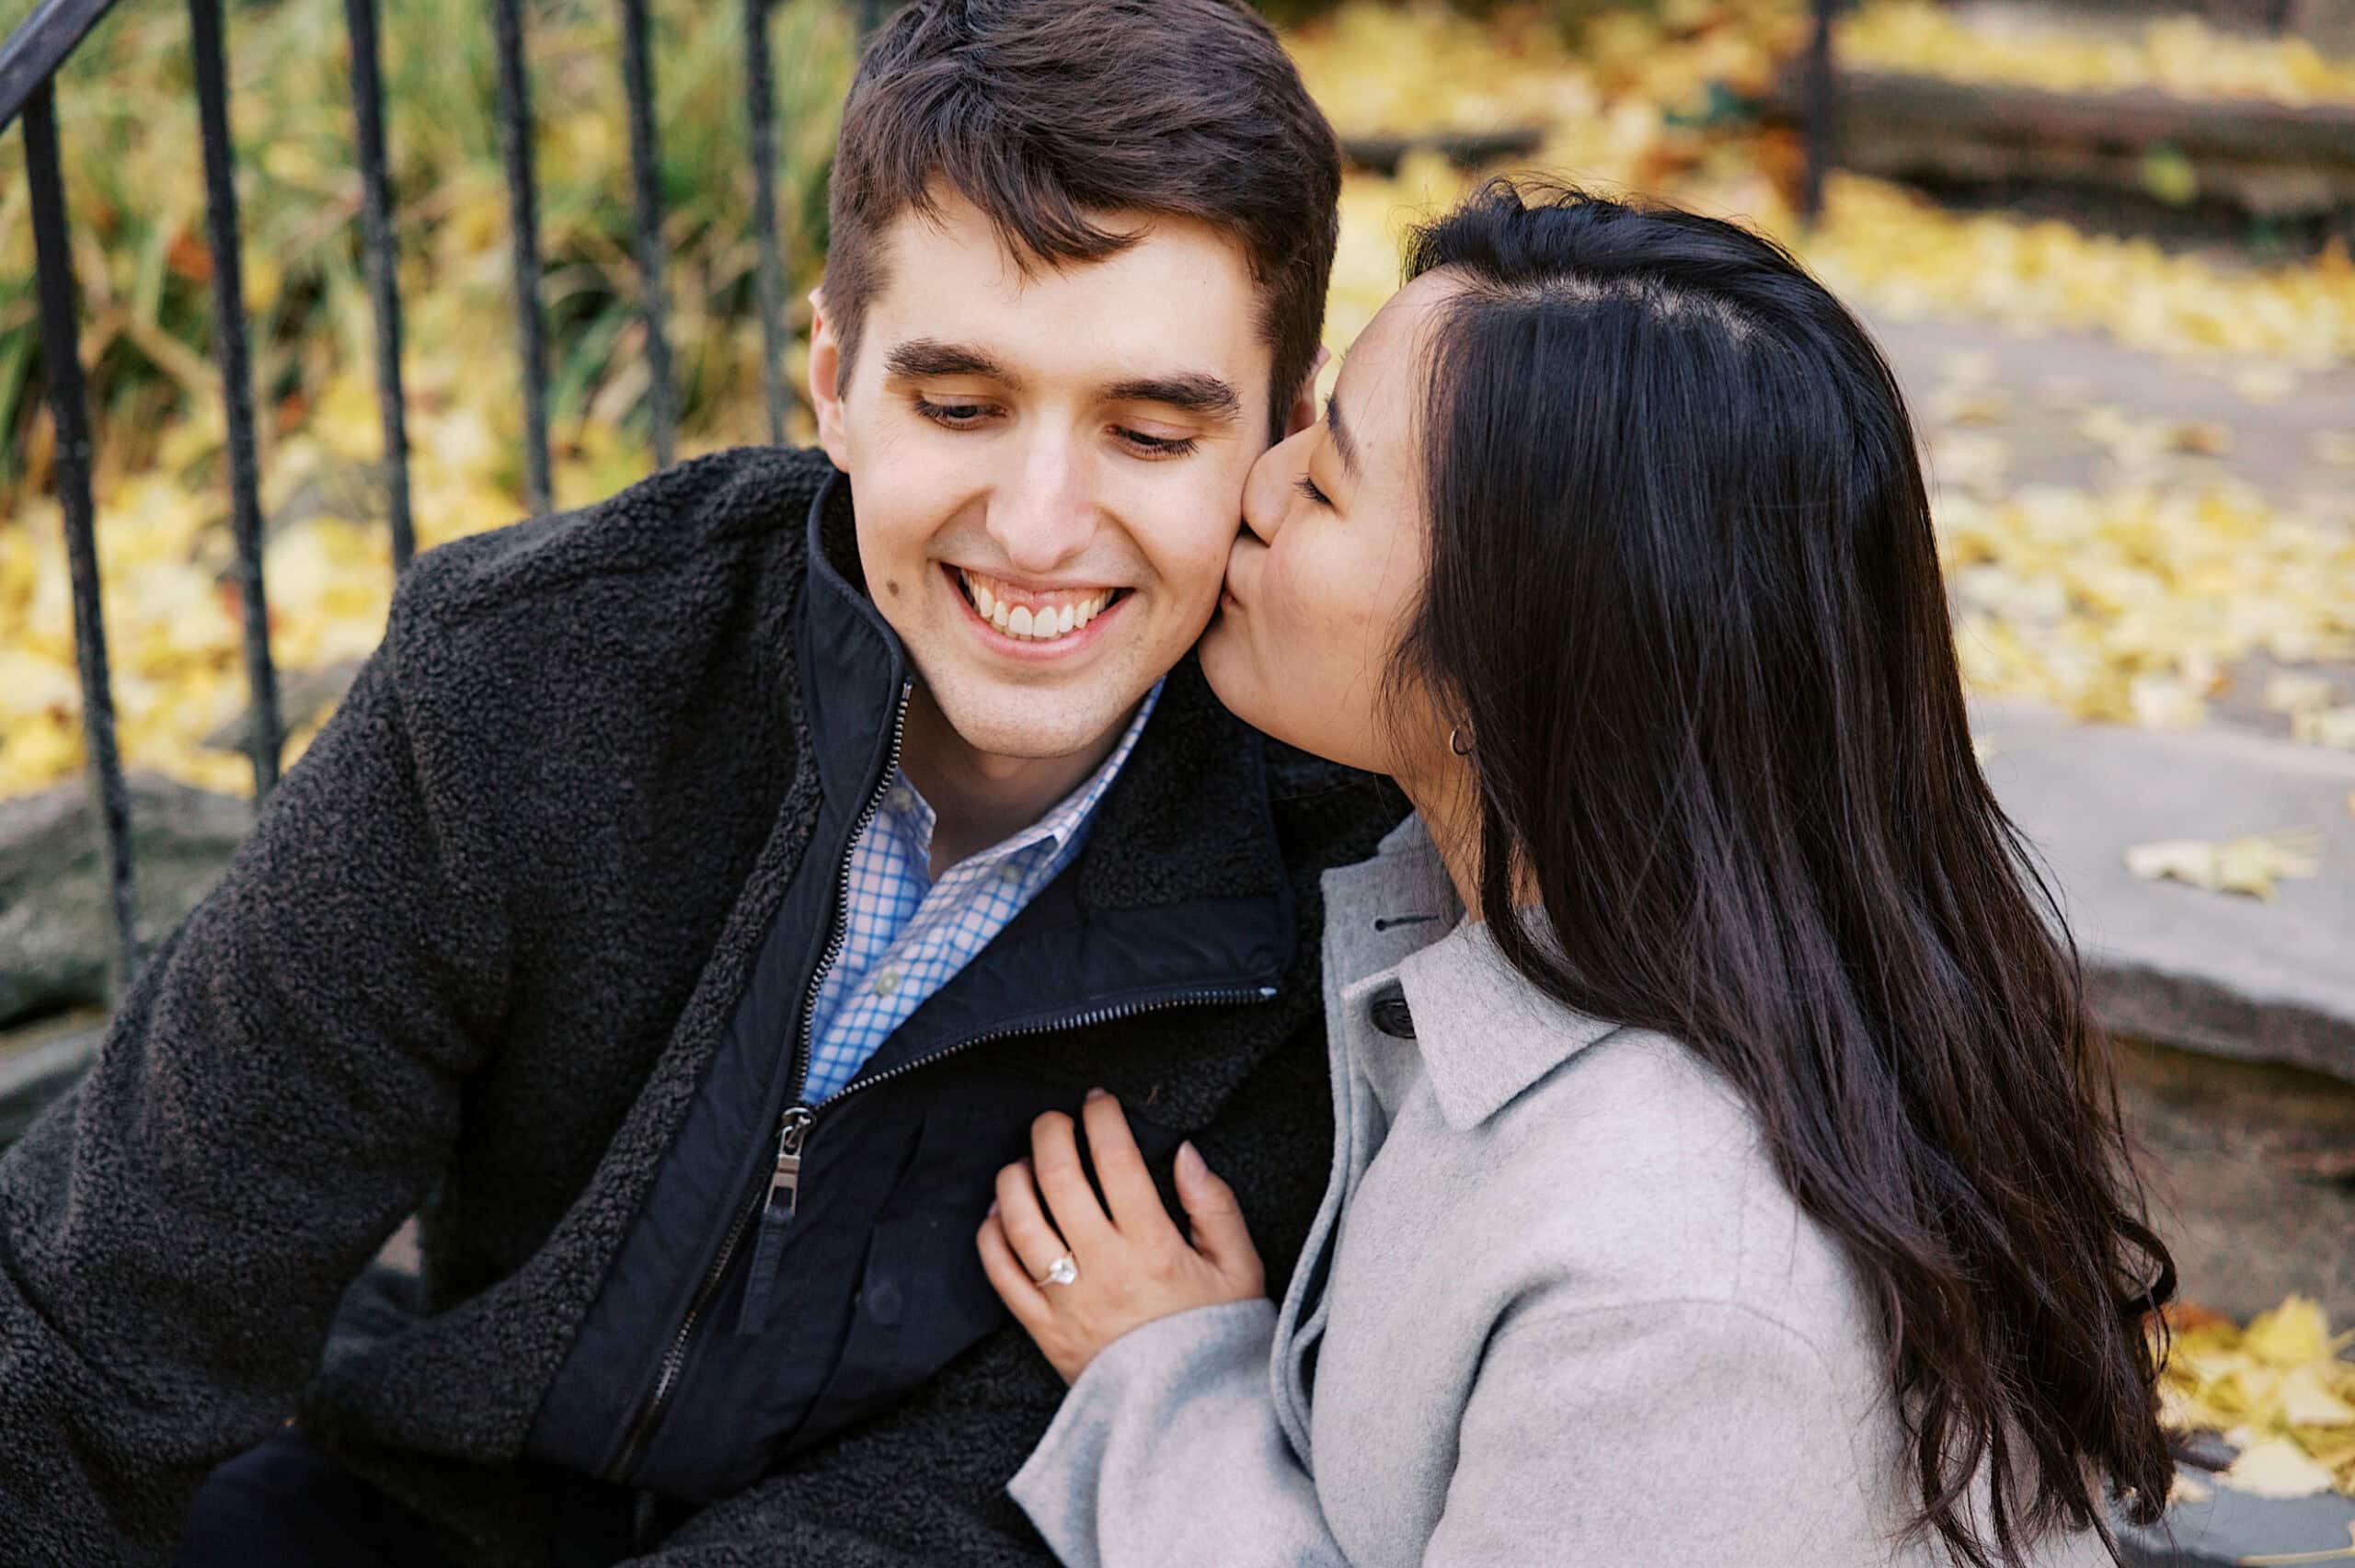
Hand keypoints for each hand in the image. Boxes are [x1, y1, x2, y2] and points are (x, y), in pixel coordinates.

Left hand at [978, 1089, 1264, 1383]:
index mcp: (1154, 1249)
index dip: (1102, 1119)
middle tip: (1055, 1120)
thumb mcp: (1240, 1269)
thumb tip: (1186, 1153)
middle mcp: (1104, 1269)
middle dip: (1050, 1134)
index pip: (1117, 1162)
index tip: (1098, 1102)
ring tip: (1025, 1161)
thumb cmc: (1215, 1337)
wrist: (1188, 1418)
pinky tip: (1001, 1212)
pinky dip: (991, 1234)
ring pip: (1020, 1221)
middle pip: (1059, 1180)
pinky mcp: (1042, 1329)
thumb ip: (1215, 1206)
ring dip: (1014, 1177)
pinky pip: (1000, 1274)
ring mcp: (1067, 1301)